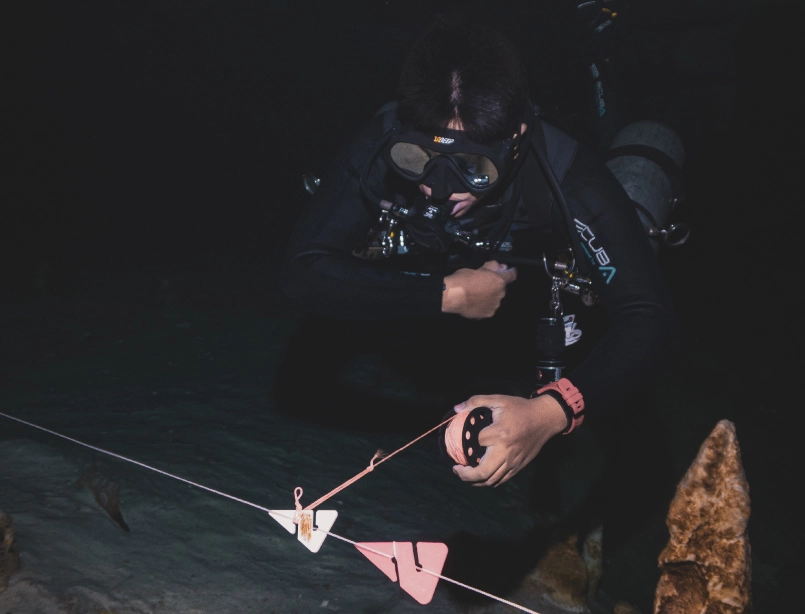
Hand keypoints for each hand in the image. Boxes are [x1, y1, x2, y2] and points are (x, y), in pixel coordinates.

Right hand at [441, 260, 515, 318]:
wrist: (453, 296)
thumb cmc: (463, 281)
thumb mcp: (477, 267)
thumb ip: (492, 266)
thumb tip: (500, 266)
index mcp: (499, 281)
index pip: (512, 275)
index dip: (510, 272)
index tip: (508, 271)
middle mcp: (500, 294)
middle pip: (502, 287)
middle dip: (495, 285)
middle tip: (483, 282)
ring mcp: (494, 305)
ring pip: (495, 298)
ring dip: (490, 295)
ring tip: (477, 293)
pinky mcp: (487, 313)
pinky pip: (489, 307)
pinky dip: (485, 304)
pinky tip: (475, 301)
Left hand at [453, 393, 567, 486]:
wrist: (545, 418)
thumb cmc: (521, 408)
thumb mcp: (499, 400)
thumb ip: (476, 401)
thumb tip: (457, 408)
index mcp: (499, 434)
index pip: (477, 442)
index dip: (468, 441)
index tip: (462, 439)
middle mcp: (506, 452)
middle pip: (482, 472)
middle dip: (465, 475)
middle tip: (456, 470)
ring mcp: (513, 462)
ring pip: (491, 480)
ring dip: (475, 482)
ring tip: (465, 475)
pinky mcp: (518, 467)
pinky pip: (501, 480)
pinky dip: (488, 481)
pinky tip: (481, 476)